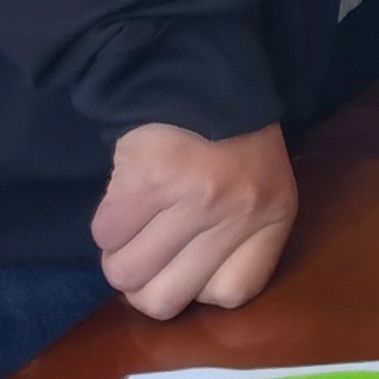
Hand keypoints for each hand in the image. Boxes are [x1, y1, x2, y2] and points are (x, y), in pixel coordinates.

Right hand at [94, 122, 297, 319]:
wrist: (201, 78)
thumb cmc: (232, 144)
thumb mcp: (261, 192)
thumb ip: (235, 245)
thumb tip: (174, 295)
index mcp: (274, 217)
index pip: (232, 295)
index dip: (199, 287)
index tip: (190, 262)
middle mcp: (239, 212)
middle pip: (165, 300)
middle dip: (144, 284)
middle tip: (149, 250)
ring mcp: (194, 197)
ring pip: (125, 274)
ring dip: (120, 253)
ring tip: (137, 221)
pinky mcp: (149, 180)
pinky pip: (105, 235)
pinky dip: (108, 223)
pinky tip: (127, 197)